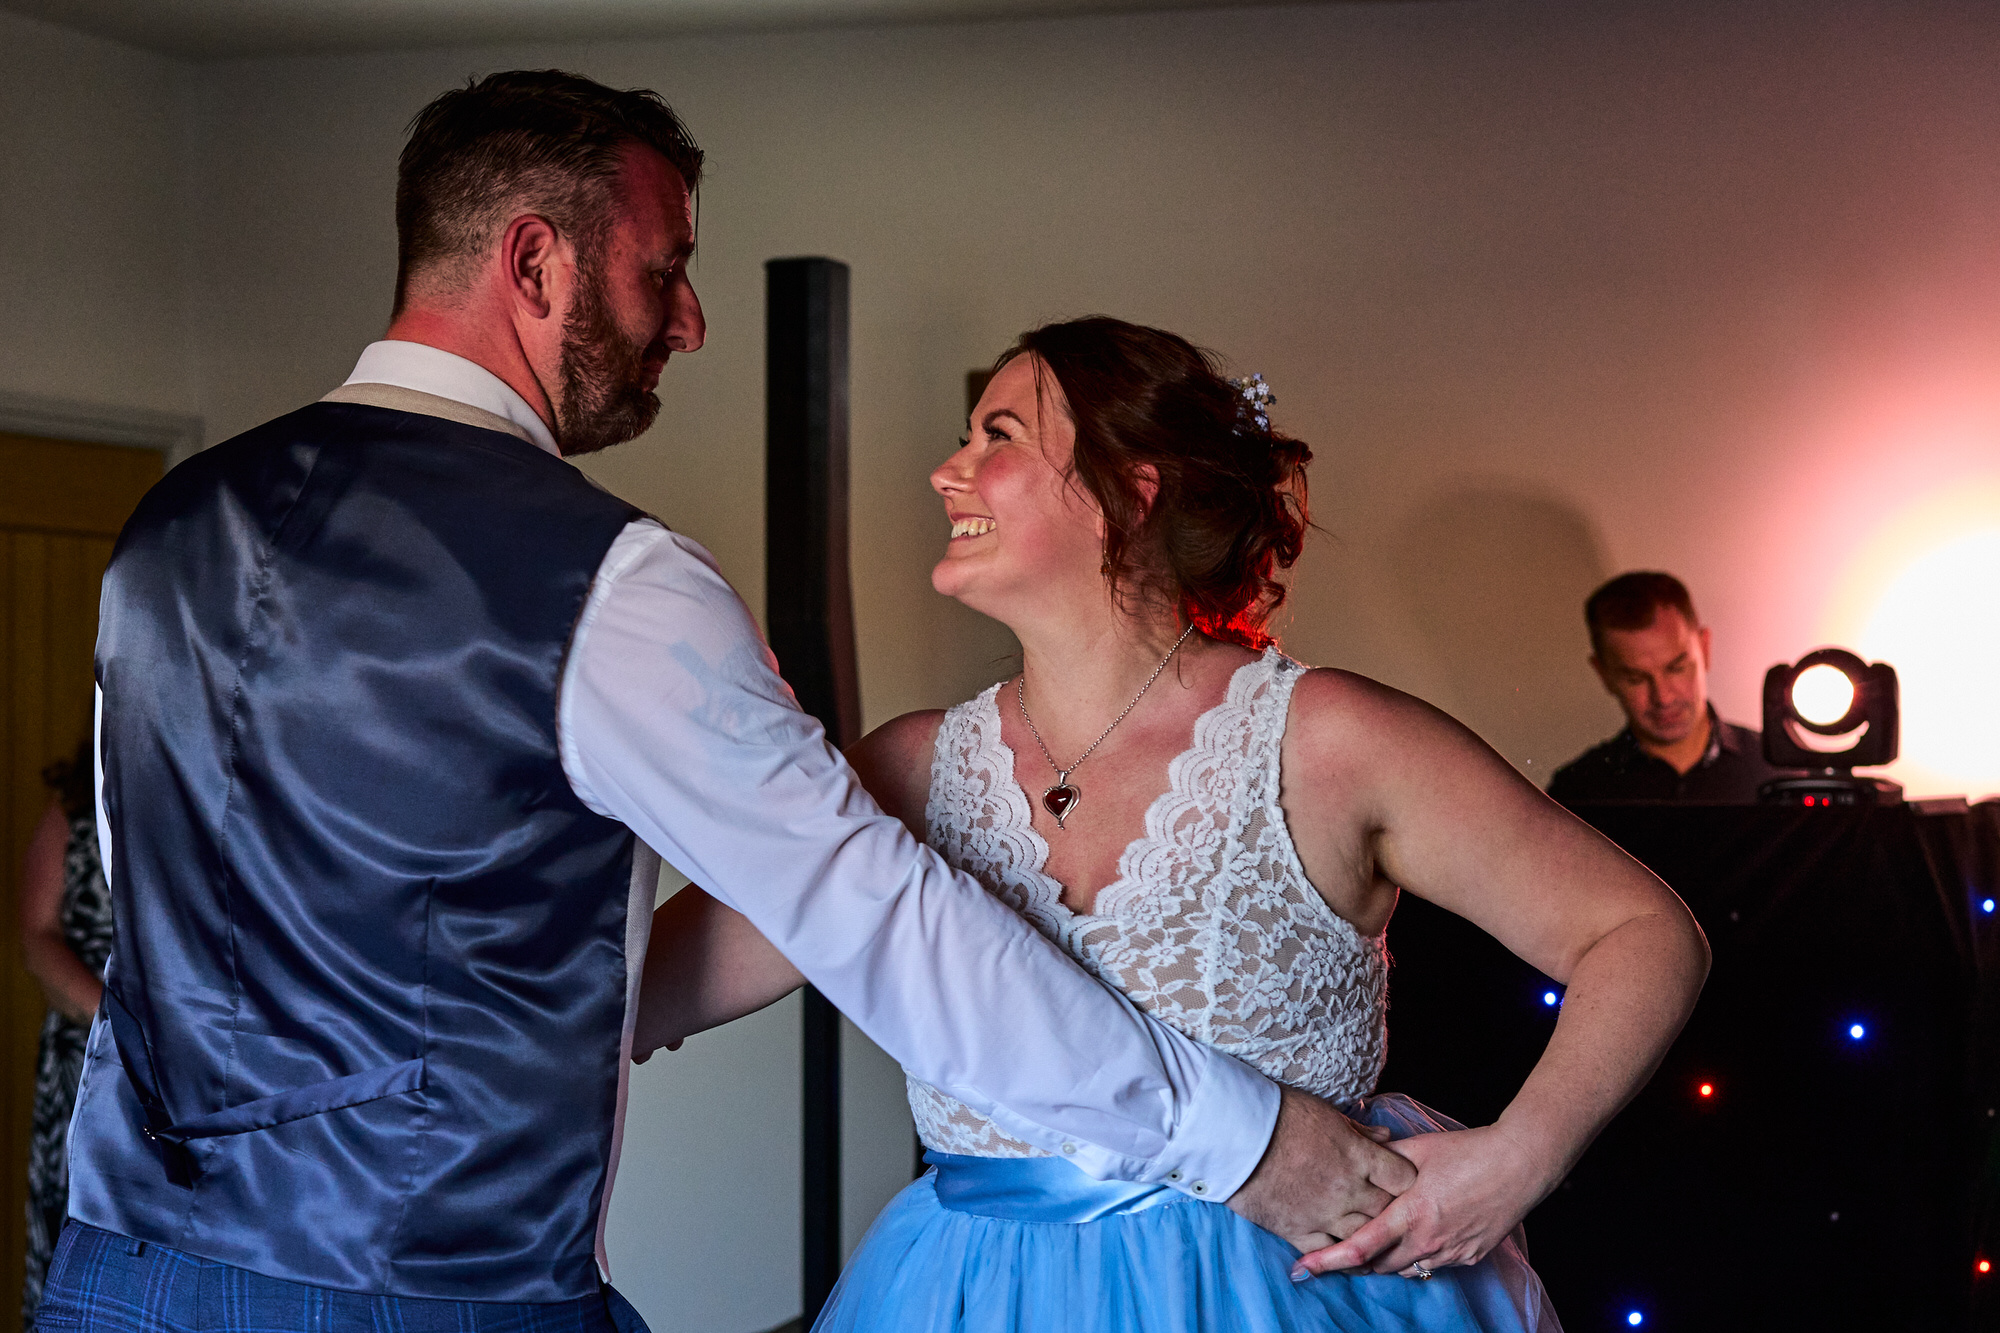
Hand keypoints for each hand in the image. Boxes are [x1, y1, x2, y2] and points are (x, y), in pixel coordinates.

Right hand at [1226, 1086, 1415, 1252]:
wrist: (1233, 1132)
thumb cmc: (1278, 1114)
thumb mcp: (1326, 1114)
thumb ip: (1360, 1131)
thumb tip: (1387, 1137)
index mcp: (1358, 1156)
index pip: (1404, 1178)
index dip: (1405, 1180)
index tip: (1397, 1179)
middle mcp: (1348, 1189)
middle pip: (1388, 1210)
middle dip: (1389, 1209)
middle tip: (1383, 1207)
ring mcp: (1324, 1213)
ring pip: (1363, 1237)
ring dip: (1368, 1236)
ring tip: (1370, 1237)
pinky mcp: (1298, 1230)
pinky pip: (1328, 1254)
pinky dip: (1338, 1257)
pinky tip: (1343, 1257)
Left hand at [1290, 1123, 1553, 1278]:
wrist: (1520, 1164)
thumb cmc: (1468, 1151)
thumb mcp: (1419, 1148)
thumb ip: (1383, 1159)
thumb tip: (1354, 1157)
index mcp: (1411, 1213)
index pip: (1360, 1247)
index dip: (1328, 1261)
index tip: (1303, 1267)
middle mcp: (1428, 1240)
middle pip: (1378, 1267)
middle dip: (1352, 1265)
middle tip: (1330, 1255)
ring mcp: (1450, 1253)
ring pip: (1404, 1269)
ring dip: (1384, 1261)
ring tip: (1369, 1244)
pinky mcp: (1468, 1257)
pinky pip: (1430, 1265)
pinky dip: (1414, 1256)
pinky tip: (1411, 1237)